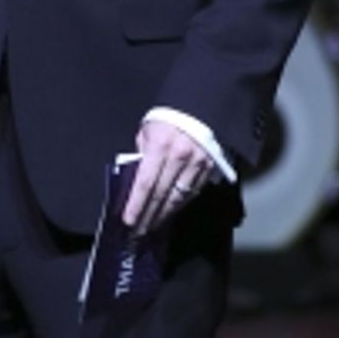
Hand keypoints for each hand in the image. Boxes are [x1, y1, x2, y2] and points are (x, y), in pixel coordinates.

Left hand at [122, 121, 212, 235]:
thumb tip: (137, 176)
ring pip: (179, 197)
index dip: (137, 204)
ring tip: (153, 226)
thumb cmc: (169, 117)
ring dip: (164, 214)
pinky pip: (193, 192)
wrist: (201, 106)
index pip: (145, 183)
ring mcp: (197, 164)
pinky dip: (180, 204)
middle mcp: (180, 158)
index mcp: (161, 147)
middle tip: (139, 231)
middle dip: (149, 215)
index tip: (128, 220)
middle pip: (162, 195)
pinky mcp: (209, 168)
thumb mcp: (148, 130)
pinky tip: (170, 211)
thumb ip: (142, 154)